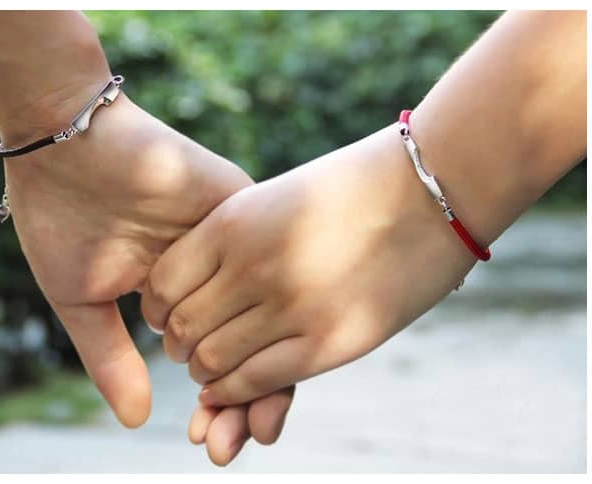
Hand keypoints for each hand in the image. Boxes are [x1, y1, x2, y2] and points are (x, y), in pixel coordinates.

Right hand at [5, 87, 295, 461]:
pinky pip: (269, 270)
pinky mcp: (242, 205)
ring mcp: (233, 239)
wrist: (63, 144)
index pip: (215, 351)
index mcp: (183, 291)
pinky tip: (268, 375)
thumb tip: (139, 420)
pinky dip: (270, 325)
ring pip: (269, 314)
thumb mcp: (83, 301)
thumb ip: (112, 358)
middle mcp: (216, 269)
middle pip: (251, 341)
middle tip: (234, 446)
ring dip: (266, 372)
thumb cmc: (61, 218)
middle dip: (244, 399)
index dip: (217, 398)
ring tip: (255, 427)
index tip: (211, 444)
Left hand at [141, 125, 477, 407]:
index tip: (172, 314)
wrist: (432, 190)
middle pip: (181, 329)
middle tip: (193, 347)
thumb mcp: (278, 199)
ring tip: (217, 365)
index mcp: (232, 223)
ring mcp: (290, 306)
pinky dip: (235, 390)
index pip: (161, 285)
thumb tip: (197, 286)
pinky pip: (254, 381)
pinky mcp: (328, 343)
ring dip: (206, 371)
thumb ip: (233, 241)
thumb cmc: (353, 188)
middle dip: (179, 345)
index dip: (159, 308)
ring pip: (210, 363)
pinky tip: (239, 384)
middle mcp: (253, 266)